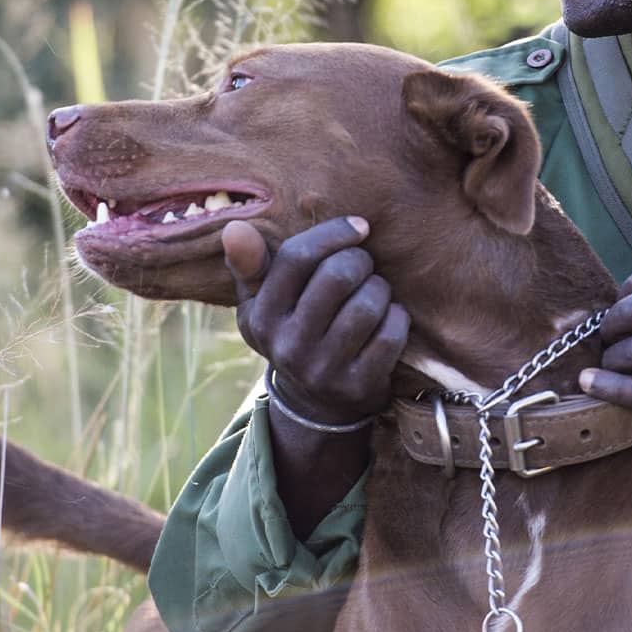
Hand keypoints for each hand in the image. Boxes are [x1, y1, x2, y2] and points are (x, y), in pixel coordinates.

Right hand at [222, 216, 408, 429]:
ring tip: (374, 292)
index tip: (359, 227)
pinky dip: (397, 317)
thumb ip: (249, 263)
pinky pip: (391, 333)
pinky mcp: (358, 386)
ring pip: (369, 303)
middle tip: (364, 265)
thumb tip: (234, 227)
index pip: (296, 258)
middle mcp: (288, 346)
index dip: (333, 234)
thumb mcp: (260, 302)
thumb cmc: (290, 330)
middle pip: (338, 276)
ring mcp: (324, 370)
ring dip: (381, 289)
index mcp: (261, 318)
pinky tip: (388, 318)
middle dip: (361, 260)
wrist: (315, 404)